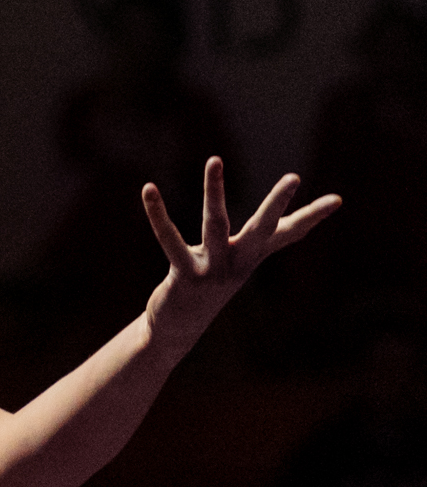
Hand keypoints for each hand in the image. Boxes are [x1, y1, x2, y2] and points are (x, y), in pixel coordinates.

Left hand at [141, 157, 340, 352]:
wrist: (179, 326)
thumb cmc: (213, 282)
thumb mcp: (243, 259)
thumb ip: (268, 238)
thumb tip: (296, 226)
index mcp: (252, 255)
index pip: (290, 233)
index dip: (313, 217)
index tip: (338, 200)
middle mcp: (238, 263)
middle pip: (262, 228)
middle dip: (277, 204)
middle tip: (294, 178)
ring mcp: (213, 270)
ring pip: (215, 225)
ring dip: (213, 191)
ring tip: (215, 159)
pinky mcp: (184, 275)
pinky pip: (170, 240)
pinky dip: (158, 215)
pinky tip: (149, 190)